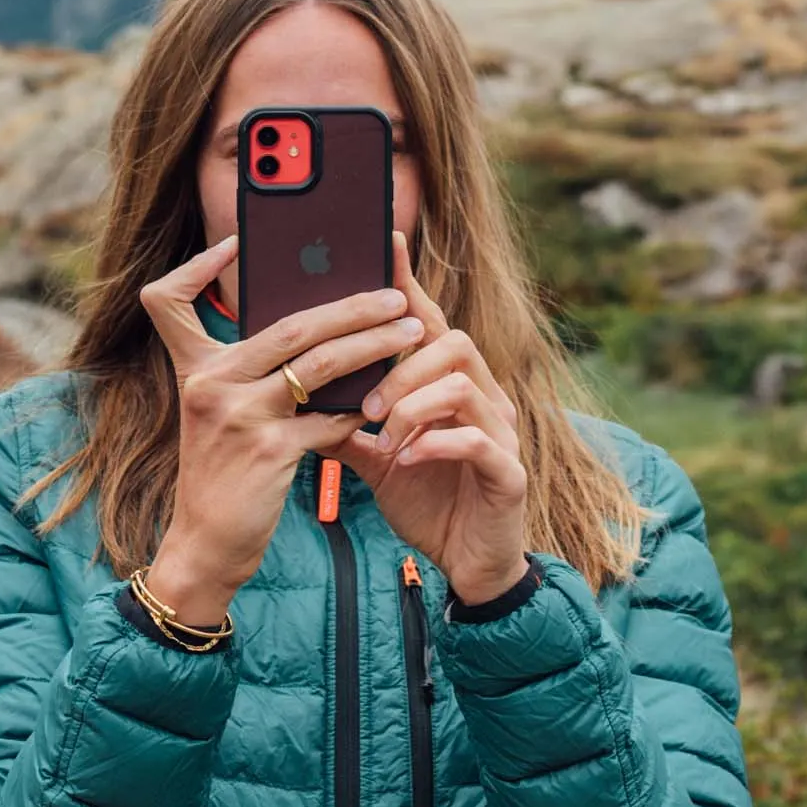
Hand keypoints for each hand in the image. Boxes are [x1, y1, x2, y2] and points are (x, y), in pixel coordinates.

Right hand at [140, 235, 420, 623]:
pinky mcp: (268, 451)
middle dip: (351, 305)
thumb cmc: (223, 476)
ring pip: (321, 365)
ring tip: (412, 331)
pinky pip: (329, 419)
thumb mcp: (220, 416)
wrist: (207, 544)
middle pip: (291, 325)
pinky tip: (390, 404)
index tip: (234, 245)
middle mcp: (210, 384)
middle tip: (394, 294)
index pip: (169, 300)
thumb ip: (252, 373)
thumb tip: (321, 330)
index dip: (196, 267)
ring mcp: (238, 416)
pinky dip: (362, 412)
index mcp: (194, 369)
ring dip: (375, 345)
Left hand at [336, 233, 529, 605]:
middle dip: (400, 366)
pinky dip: (435, 442)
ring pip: (461, 385)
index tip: (384, 242)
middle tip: (365, 404)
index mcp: (450, 388)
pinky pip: (476, 439)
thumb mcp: (378, 461)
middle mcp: (483, 398)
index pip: (430, 322)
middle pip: (449, 344)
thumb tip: (298, 397)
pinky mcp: (508, 472)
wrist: (470, 564)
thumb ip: (348, 426)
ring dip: (412, 404)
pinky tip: (408, 458)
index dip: (408, 282)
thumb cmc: (429, 502)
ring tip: (382, 435)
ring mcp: (501, 433)